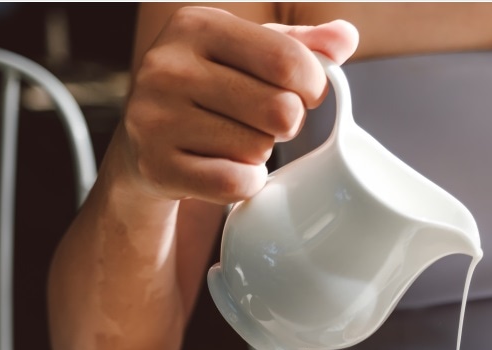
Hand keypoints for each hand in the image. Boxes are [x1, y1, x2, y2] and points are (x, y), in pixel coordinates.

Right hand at [117, 7, 358, 204]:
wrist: (146, 140)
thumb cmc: (212, 88)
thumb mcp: (250, 54)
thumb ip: (302, 44)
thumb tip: (345, 37)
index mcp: (197, 25)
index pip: (288, 61)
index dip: (313, 86)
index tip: (305, 94)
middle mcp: (167, 66)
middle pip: (281, 111)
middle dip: (288, 124)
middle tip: (265, 122)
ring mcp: (155, 117)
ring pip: (259, 149)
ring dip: (261, 152)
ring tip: (234, 139)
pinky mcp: (156, 166)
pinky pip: (236, 183)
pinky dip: (246, 182)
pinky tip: (227, 168)